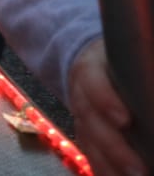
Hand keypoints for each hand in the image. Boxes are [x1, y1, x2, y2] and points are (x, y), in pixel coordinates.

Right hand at [68, 39, 148, 175]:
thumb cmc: (120, 63)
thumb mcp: (129, 60)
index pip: (93, 82)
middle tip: (139, 169)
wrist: (90, 65)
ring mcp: (80, 117)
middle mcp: (80, 95)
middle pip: (91, 122)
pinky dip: (104, 170)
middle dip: (114, 148)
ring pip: (89, 143)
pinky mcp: (84, 135)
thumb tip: (153, 97)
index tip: (124, 120)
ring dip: (111, 165)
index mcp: (90, 69)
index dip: (105, 101)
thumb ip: (144, 79)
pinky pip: (91, 156)